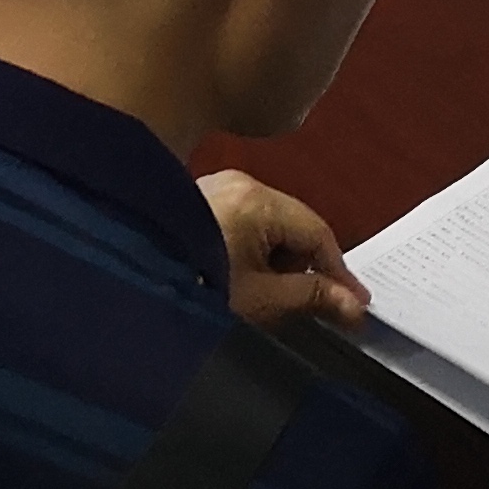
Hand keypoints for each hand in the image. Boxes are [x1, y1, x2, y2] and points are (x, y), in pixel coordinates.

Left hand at [199, 170, 369, 328]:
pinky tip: (240, 281)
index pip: (317, 232)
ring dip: (277, 262)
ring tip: (261, 297)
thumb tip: (354, 304)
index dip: (339, 271)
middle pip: (293, 225)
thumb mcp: (262, 301)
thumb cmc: (197, 290)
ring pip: (269, 226)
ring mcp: (216, 188)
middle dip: (304, 267)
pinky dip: (252, 252)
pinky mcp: (200, 201)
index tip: (356, 304)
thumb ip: (311, 297)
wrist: (132, 287)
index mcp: (257, 199)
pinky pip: (243, 223)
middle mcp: (238, 183)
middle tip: (309, 306)